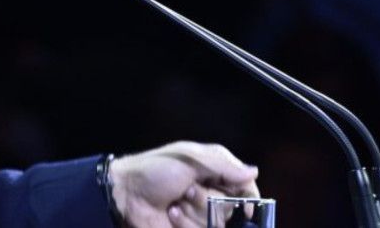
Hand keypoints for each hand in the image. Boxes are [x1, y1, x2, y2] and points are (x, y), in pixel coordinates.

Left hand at [110, 141, 259, 227]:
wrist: (125, 193)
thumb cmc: (154, 170)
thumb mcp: (188, 159)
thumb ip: (222, 165)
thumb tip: (254, 172)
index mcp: (211, 172)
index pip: (244, 187)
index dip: (249, 197)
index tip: (247, 206)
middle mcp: (209, 194)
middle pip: (230, 208)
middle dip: (208, 200)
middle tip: (187, 190)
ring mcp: (198, 215)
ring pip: (216, 223)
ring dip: (195, 213)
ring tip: (175, 203)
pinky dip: (185, 224)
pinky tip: (171, 214)